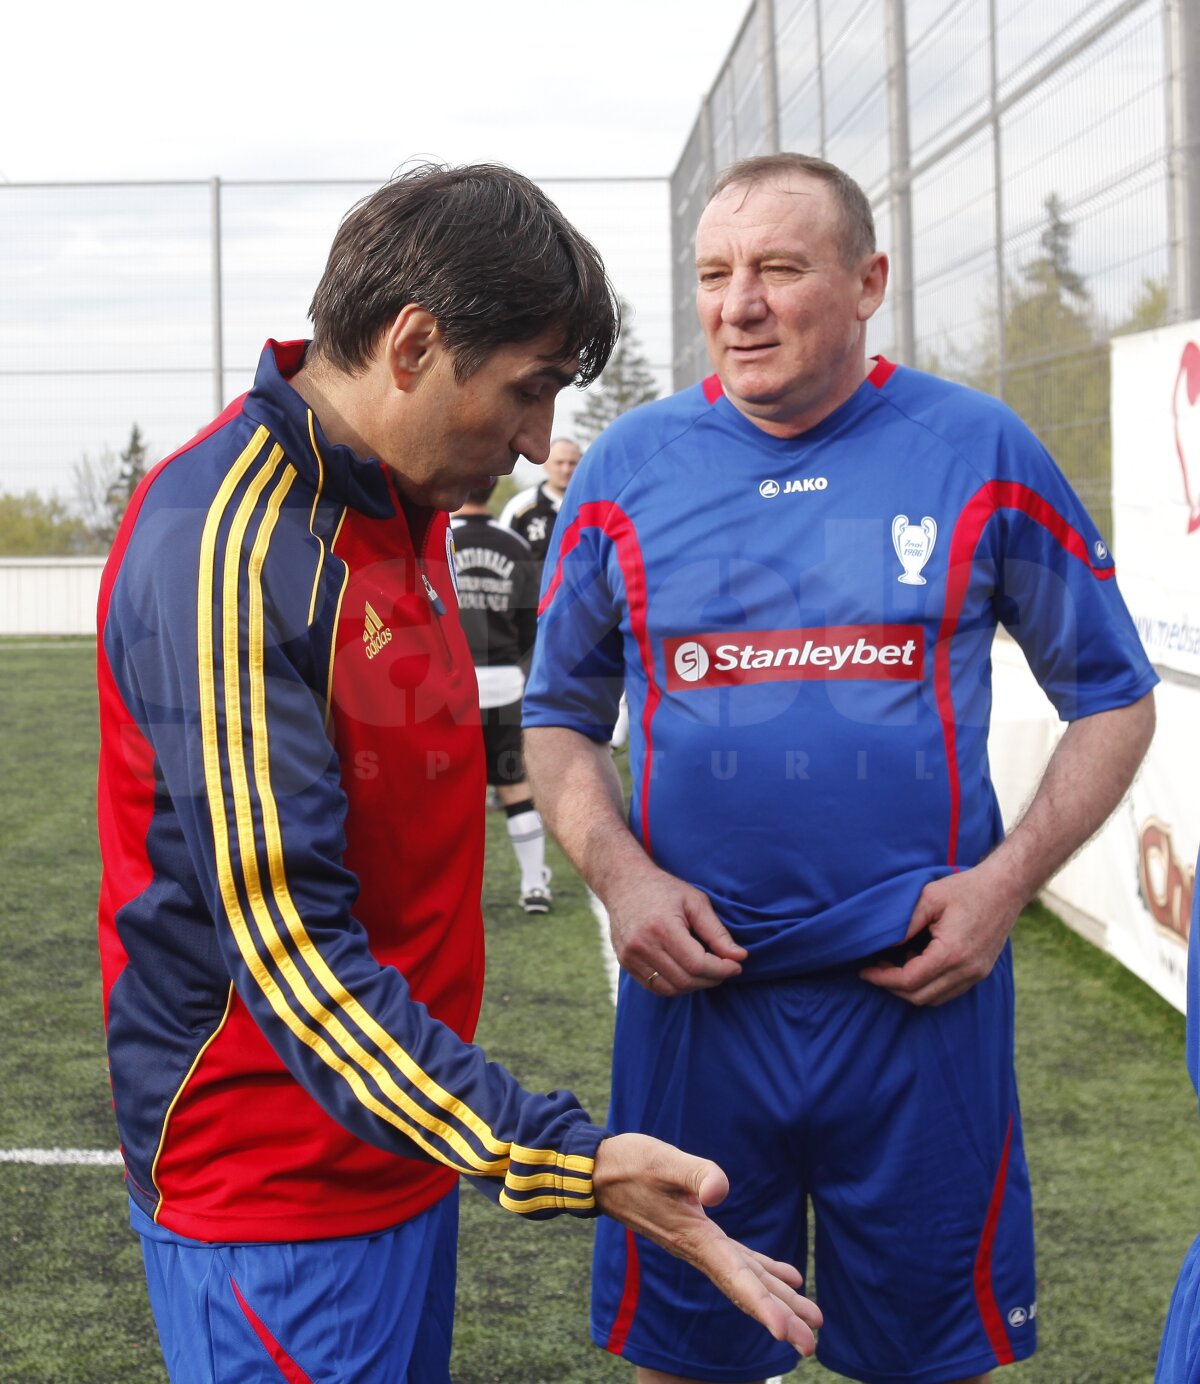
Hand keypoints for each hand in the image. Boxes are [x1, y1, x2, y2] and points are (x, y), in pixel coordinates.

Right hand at [593, 1133, 821, 1354]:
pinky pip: (737, 1260)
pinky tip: (787, 1277)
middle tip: (810, 1345)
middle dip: (779, 1316)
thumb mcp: (662, 1161)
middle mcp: (699, 1249)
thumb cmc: (630, 1164)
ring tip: (811, 1320)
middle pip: (745, 1290)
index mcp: (694, 1238)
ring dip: (777, 1300)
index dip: (762, 1306)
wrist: (599, 1173)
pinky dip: (763, 1272)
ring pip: (745, 1279)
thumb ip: (694, 1173)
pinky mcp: (698, 1232)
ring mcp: (699, 1244)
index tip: (785, 1334)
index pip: (734, 1278)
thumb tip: (720, 1191)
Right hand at [604, 863, 744, 994]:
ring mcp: (630, 956)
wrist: (623, 883)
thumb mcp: (695, 902)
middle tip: (725, 968)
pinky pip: (655, 987)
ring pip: (671, 989)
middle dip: (711, 979)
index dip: (721, 970)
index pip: (697, 964)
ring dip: (695, 985)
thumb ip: (717, 932)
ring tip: (707, 970)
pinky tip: (687, 972)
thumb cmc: (663, 889)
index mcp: (662, 928)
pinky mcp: (625, 963)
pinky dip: (676, 986)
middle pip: (685, 980)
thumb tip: (740, 957)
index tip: (736, 965)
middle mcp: (642, 945)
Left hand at [858, 859, 1022, 1005]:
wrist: (1005, 888)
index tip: (865, 971)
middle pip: (920, 997)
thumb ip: (904, 924)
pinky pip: (948, 992)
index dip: (882, 979)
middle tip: (875, 968)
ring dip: (910, 988)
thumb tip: (881, 944)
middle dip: (892, 987)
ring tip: (894, 964)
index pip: (909, 980)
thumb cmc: (966, 888)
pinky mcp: (980, 973)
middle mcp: (966, 970)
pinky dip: (928, 985)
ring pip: (934, 998)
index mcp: (952, 953)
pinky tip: (917, 962)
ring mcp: (976, 974)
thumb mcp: (929, 898)